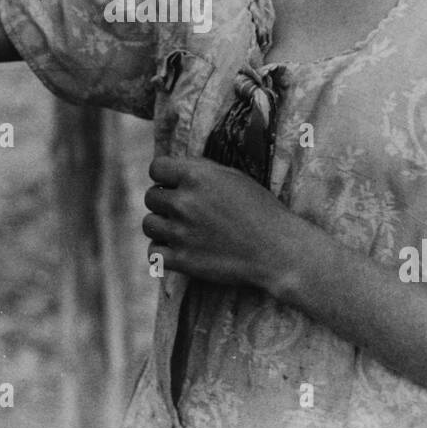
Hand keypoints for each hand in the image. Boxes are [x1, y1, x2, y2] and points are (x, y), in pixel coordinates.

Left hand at [142, 156, 304, 289]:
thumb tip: (175, 169)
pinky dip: (161, 252)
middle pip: (151, 197)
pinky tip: (176, 249)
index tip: (174, 184)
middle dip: (164, 202)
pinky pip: (153, 253)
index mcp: (196, 176)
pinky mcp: (183, 260)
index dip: (164, 175)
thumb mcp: (234, 177)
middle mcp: (184, 202)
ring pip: (148, 224)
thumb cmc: (261, 210)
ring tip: (180, 230)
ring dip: (161, 226)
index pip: (156, 168)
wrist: (278, 250)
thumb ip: (201, 171)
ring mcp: (181, 232)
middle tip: (184, 210)